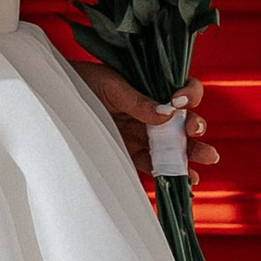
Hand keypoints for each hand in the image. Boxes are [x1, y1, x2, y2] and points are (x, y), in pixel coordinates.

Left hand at [72, 61, 216, 180]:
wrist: (54, 97)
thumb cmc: (82, 81)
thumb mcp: (110, 85)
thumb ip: (137, 101)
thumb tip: (168, 113)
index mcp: (151, 88)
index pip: (182, 91)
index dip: (189, 94)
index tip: (180, 100)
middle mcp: (152, 111)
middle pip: (183, 120)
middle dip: (195, 127)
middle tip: (196, 132)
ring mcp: (142, 133)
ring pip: (173, 145)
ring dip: (190, 153)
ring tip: (206, 160)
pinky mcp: (130, 151)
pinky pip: (153, 164)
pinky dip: (170, 172)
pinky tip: (187, 179)